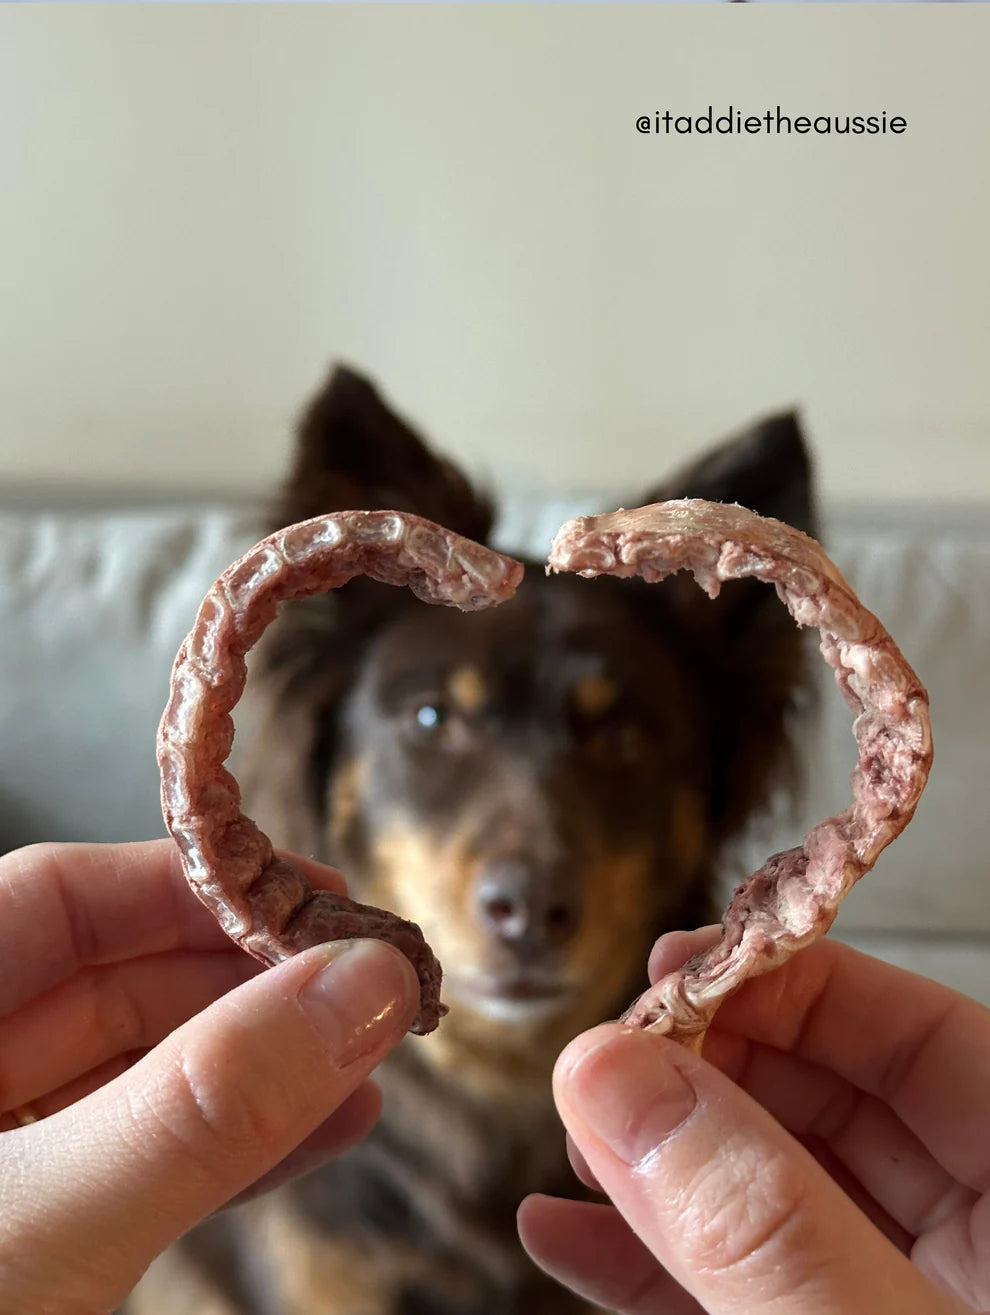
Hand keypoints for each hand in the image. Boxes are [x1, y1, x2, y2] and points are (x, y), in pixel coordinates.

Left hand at [0, 840, 419, 1313]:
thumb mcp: (40, 1232)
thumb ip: (201, 1104)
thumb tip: (361, 985)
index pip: (59, 901)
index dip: (194, 884)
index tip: (319, 899)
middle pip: (117, 979)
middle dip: (254, 979)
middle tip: (372, 985)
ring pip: (144, 1072)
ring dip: (267, 1061)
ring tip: (374, 1058)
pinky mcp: (39, 1236)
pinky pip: (148, 1158)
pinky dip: (240, 1140)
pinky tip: (328, 1125)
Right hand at [519, 926, 989, 1313]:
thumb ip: (757, 1215)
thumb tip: (613, 1071)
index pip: (916, 1035)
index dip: (792, 985)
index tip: (673, 972)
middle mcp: (969, 1243)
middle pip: (825, 1102)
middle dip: (698, 1075)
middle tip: (603, 1063)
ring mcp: (887, 1300)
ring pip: (763, 1194)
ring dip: (652, 1165)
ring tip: (573, 1138)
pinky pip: (731, 1289)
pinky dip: (646, 1263)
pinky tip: (564, 1233)